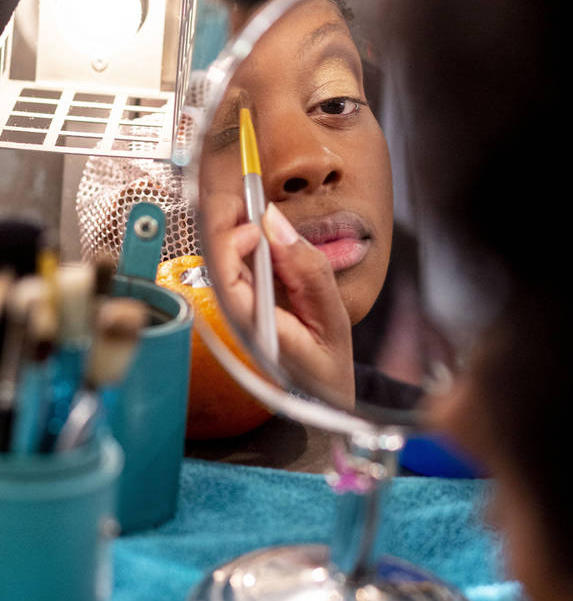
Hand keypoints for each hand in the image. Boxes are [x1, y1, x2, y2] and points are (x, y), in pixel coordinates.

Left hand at [202, 193, 354, 408]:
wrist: (325, 404)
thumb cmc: (328, 370)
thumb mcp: (332, 318)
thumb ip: (307, 269)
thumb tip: (273, 221)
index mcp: (255, 330)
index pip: (224, 280)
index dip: (229, 245)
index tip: (253, 226)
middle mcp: (237, 323)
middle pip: (213, 266)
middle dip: (221, 225)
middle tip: (240, 196)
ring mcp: (236, 316)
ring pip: (218, 266)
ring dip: (227, 230)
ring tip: (244, 205)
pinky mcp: (243, 310)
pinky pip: (231, 271)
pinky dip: (238, 244)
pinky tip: (250, 229)